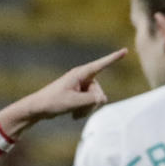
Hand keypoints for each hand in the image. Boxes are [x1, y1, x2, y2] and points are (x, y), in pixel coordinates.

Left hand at [10, 49, 126, 124]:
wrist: (38, 108)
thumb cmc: (54, 102)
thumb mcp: (74, 102)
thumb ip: (91, 99)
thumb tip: (103, 98)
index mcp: (80, 74)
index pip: (100, 65)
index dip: (114, 58)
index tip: (125, 50)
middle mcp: (81, 78)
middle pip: (98, 91)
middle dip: (92, 102)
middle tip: (78, 108)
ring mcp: (80, 86)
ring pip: (95, 99)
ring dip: (87, 109)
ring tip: (74, 113)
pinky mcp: (78, 94)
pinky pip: (89, 103)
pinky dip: (83, 110)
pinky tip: (73, 115)